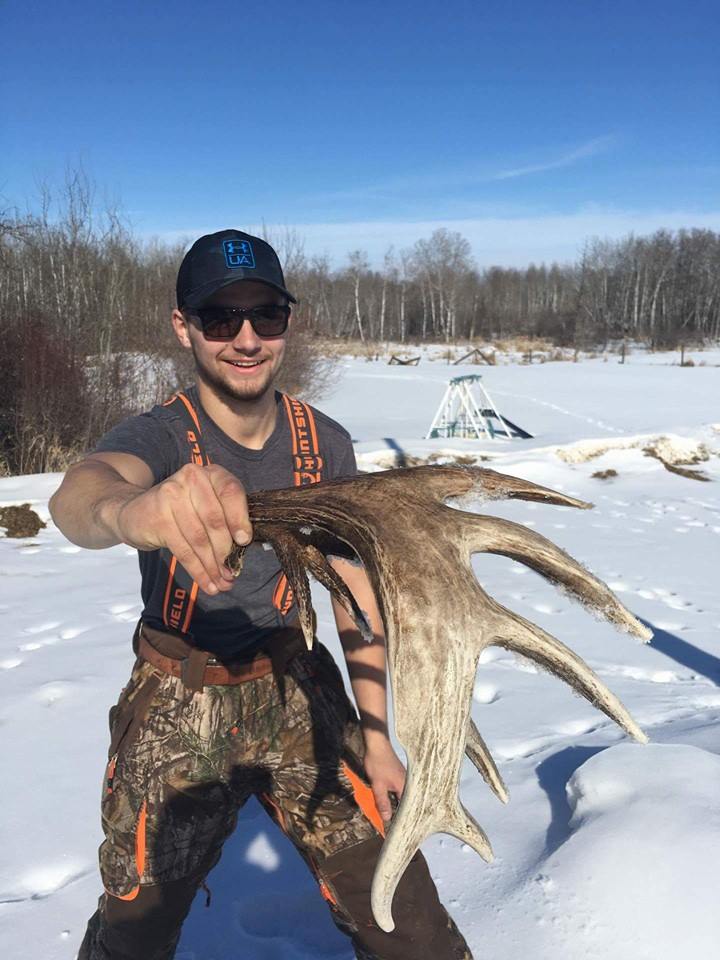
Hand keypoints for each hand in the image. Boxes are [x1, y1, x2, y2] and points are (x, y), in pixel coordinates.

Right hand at [115, 463, 251, 595]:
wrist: (134, 512)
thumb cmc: (180, 510)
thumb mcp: (205, 504)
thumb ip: (226, 517)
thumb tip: (244, 547)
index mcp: (210, 473)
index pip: (231, 492)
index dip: (240, 519)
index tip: (244, 542)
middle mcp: (191, 479)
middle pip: (215, 520)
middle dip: (226, 552)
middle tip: (233, 572)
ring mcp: (171, 496)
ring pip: (200, 539)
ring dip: (213, 567)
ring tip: (223, 583)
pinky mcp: (159, 518)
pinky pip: (184, 551)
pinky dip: (199, 571)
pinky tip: (208, 584)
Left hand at [363, 737, 405, 824]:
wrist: (377, 744)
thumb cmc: (378, 763)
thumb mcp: (377, 785)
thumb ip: (382, 802)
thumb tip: (387, 819)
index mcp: (405, 788)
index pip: (406, 809)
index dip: (401, 820)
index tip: (396, 830)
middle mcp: (408, 784)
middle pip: (405, 804)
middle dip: (399, 813)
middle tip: (393, 825)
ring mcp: (404, 779)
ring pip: (401, 797)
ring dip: (396, 805)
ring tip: (391, 815)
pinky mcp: (399, 776)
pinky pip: (398, 790)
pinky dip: (394, 796)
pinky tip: (389, 800)